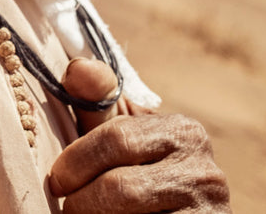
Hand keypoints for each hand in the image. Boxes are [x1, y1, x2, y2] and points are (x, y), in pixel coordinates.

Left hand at [49, 59, 230, 212]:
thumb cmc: (139, 168)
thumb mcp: (121, 133)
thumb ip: (96, 103)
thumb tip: (78, 67)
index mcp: (182, 131)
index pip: (116, 139)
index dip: (76, 162)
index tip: (56, 180)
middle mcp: (204, 170)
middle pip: (122, 187)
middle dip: (84, 200)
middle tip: (67, 207)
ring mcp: (209, 210)